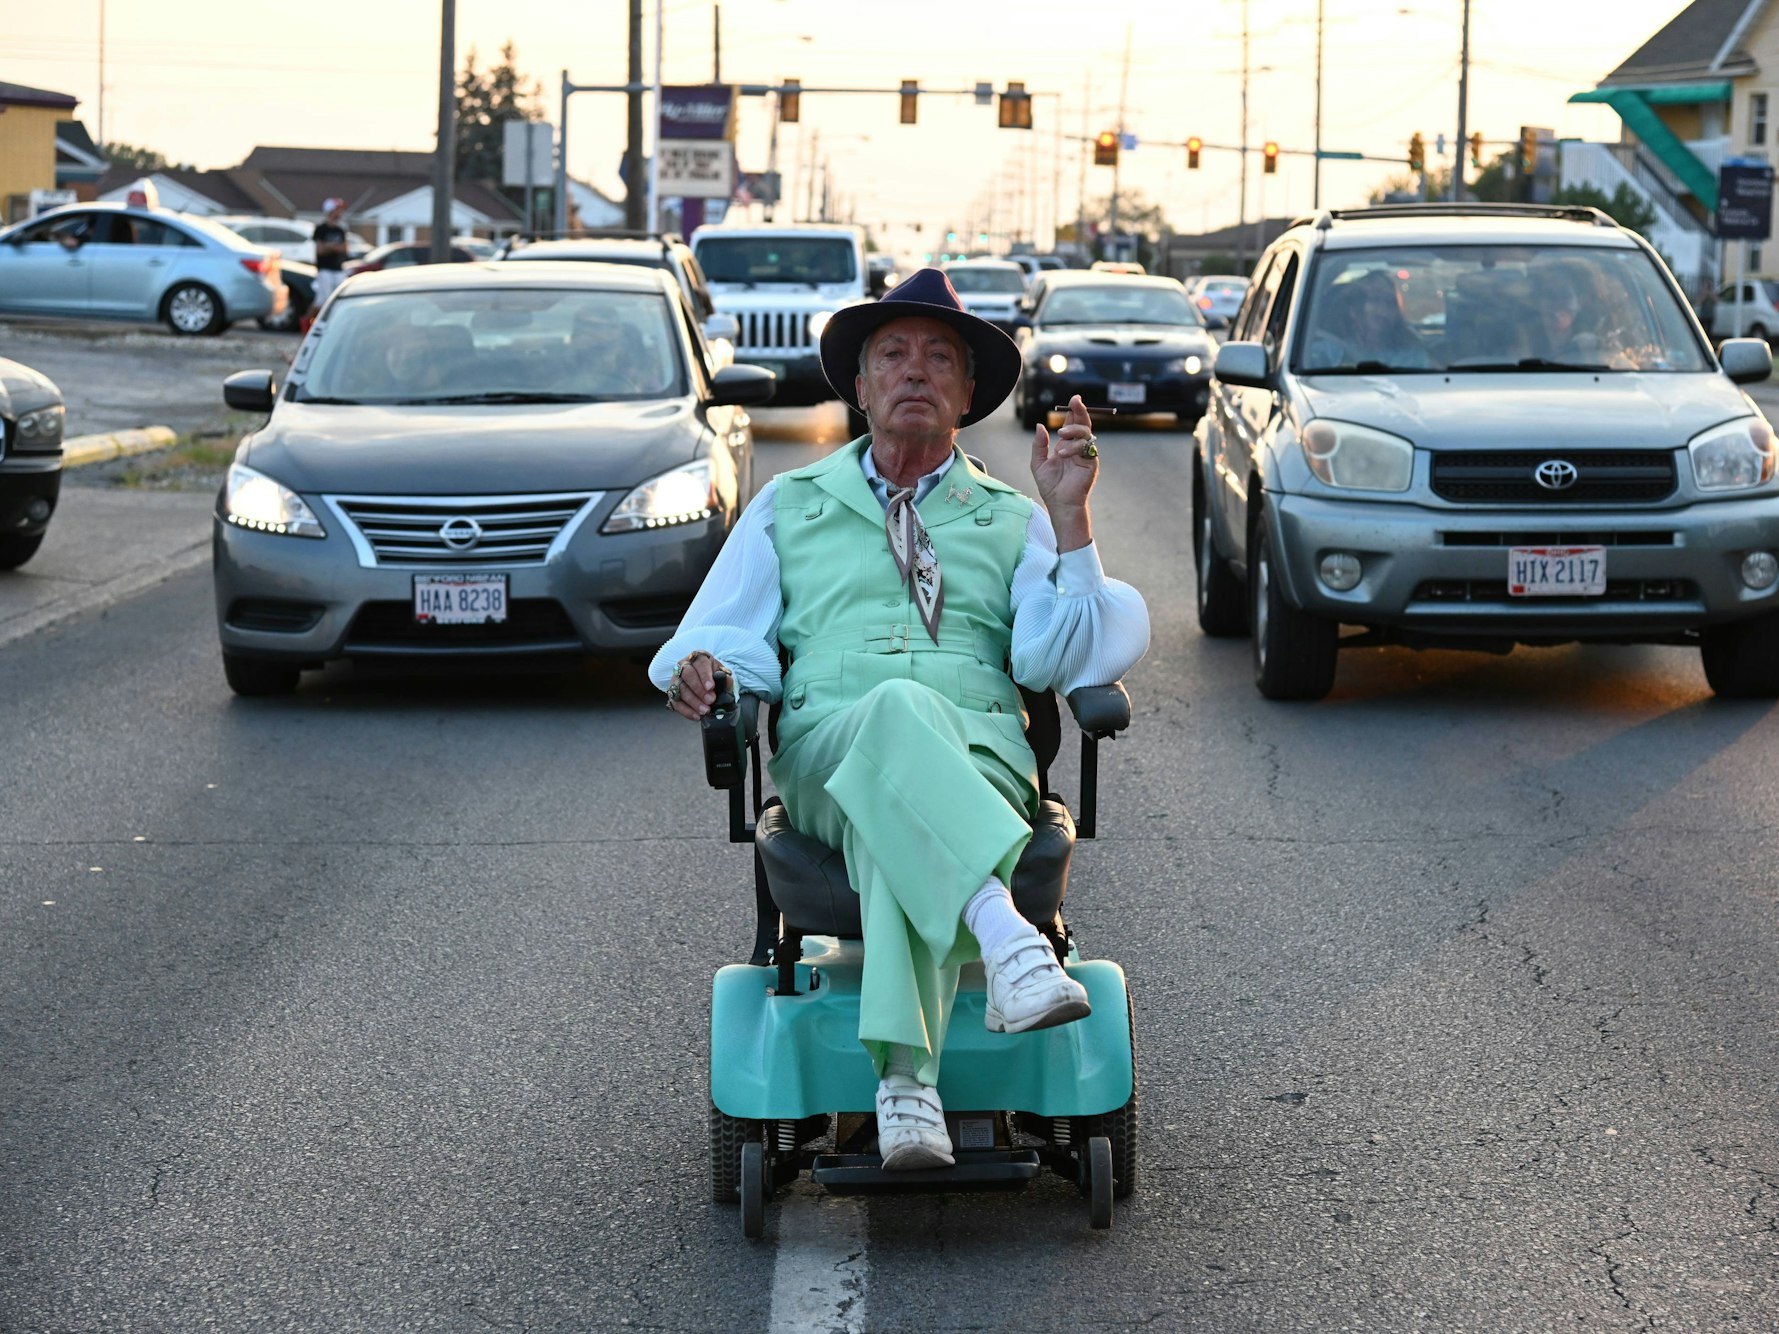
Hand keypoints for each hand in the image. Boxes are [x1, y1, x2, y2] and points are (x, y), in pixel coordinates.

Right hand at [666, 650, 727, 719]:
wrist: (706, 683)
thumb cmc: (714, 677)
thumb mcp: (722, 675)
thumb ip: (725, 679)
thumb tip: (728, 680)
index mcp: (699, 658)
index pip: (700, 664)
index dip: (705, 676)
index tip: (711, 687)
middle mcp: (684, 666)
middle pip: (687, 675)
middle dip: (699, 689)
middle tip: (710, 700)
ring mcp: (676, 679)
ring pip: (680, 689)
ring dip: (693, 701)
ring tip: (705, 710)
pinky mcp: (672, 693)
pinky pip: (676, 702)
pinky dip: (686, 711)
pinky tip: (696, 716)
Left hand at [1030, 393, 1097, 550]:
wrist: (1060, 504)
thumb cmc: (1050, 486)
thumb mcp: (1038, 463)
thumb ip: (1039, 444)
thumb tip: (1041, 425)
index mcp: (1066, 446)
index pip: (1072, 424)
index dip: (1074, 411)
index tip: (1074, 399)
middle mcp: (1078, 448)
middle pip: (1083, 424)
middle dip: (1080, 411)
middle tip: (1075, 402)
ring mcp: (1086, 455)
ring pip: (1086, 433)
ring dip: (1073, 432)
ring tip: (1060, 438)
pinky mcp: (1092, 463)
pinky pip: (1086, 448)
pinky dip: (1074, 447)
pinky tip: (1063, 453)